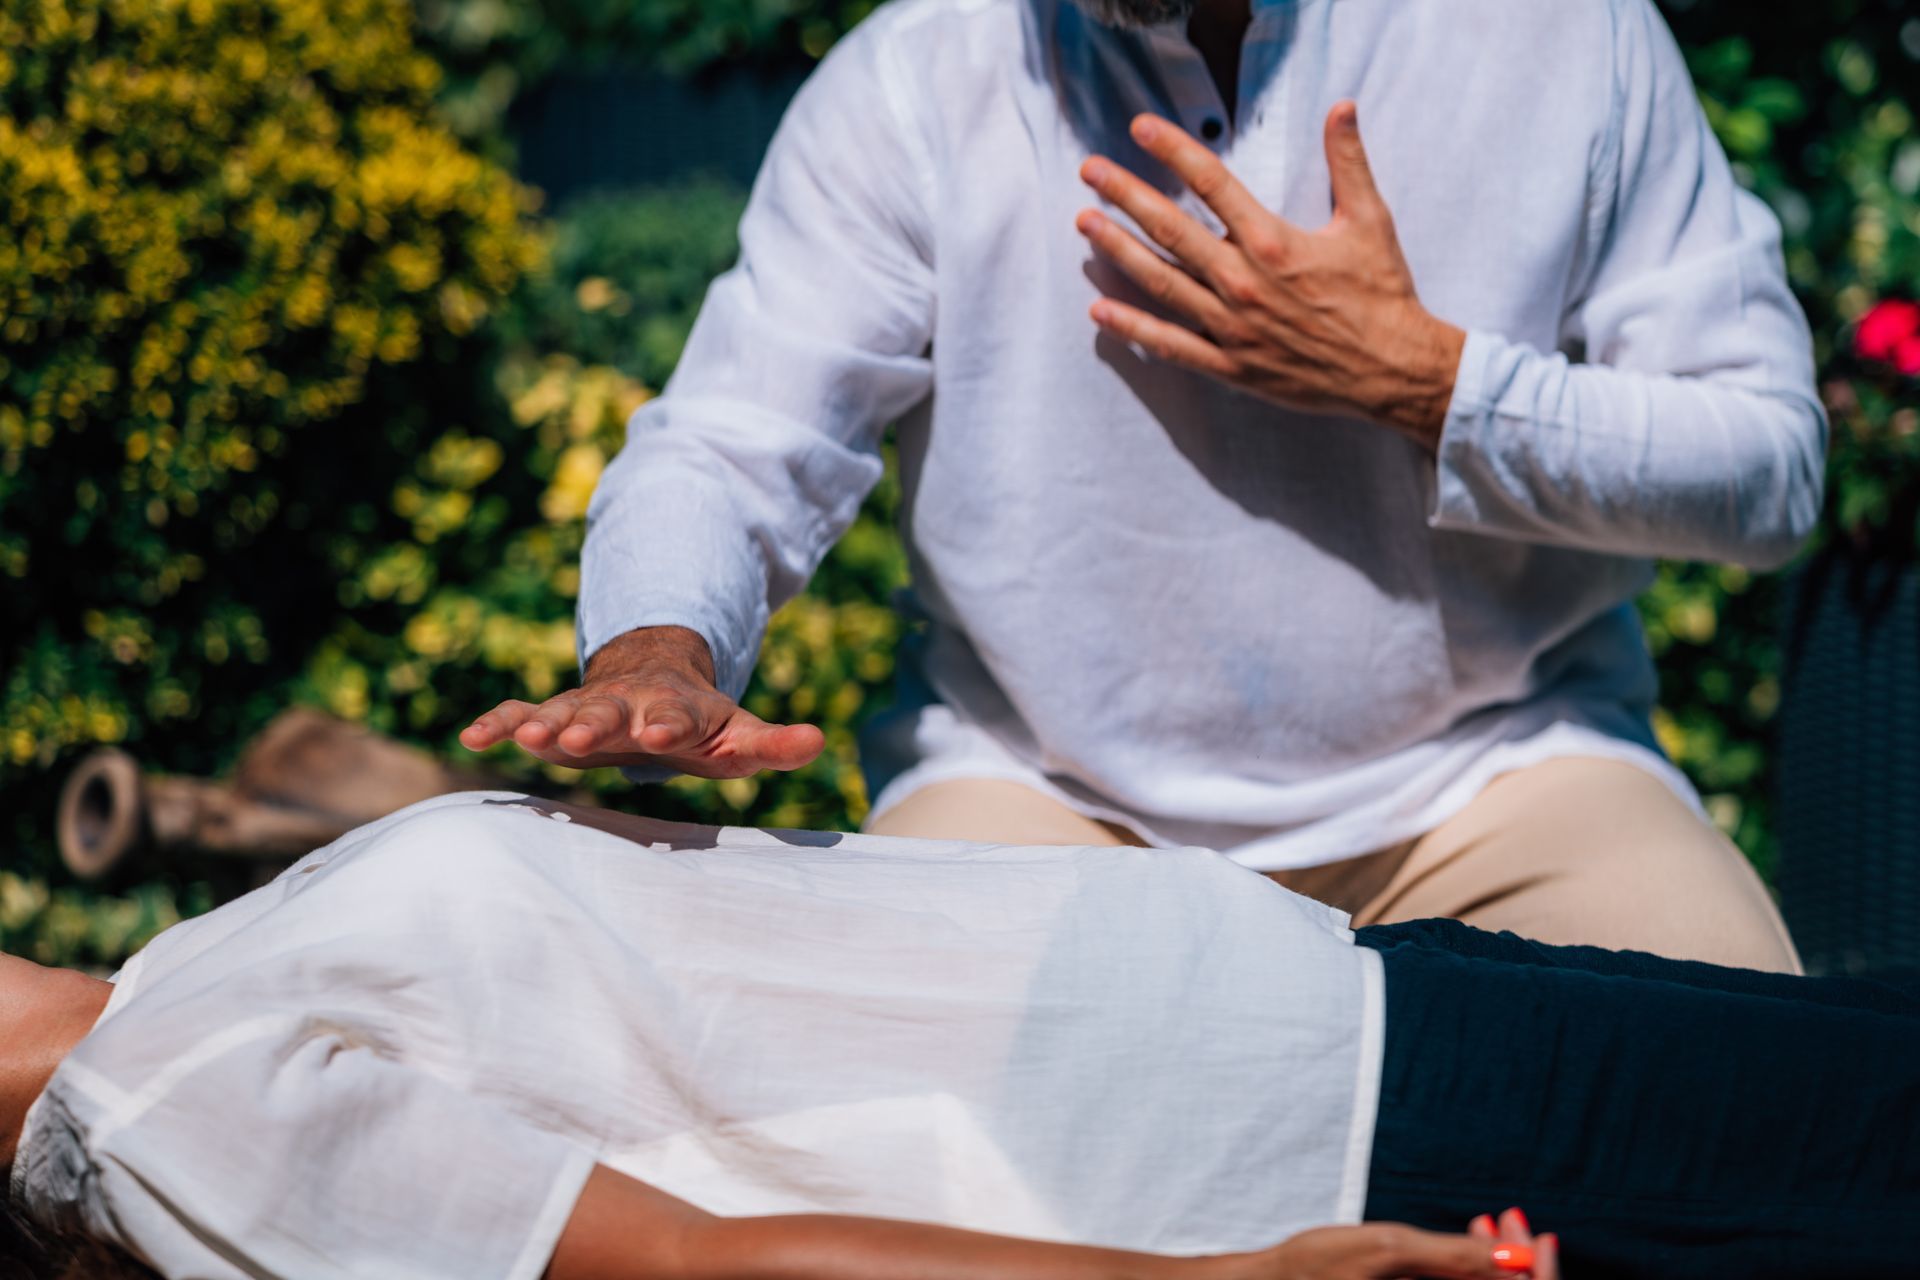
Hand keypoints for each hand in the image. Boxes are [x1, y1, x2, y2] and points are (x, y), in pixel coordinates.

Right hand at [459, 625, 824, 778]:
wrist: (654, 685)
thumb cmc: (701, 724)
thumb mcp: (741, 737)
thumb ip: (775, 744)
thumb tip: (817, 741)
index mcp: (678, 709)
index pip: (675, 717)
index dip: (669, 724)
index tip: (660, 735)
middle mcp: (629, 703)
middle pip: (610, 711)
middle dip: (592, 723)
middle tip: (573, 739)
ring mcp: (588, 706)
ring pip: (561, 711)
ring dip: (540, 723)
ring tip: (520, 738)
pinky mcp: (556, 714)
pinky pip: (522, 712)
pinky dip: (499, 720)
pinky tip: (469, 734)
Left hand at [1074, 102, 1465, 450]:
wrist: (1392, 370)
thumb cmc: (1381, 294)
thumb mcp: (1370, 221)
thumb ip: (1348, 163)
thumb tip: (1342, 109)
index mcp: (1272, 242)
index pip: (1210, 183)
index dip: (1172, 150)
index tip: (1140, 129)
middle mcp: (1243, 281)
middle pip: (1171, 229)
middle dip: (1125, 196)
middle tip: (1090, 172)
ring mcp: (1231, 326)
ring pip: (1161, 282)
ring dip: (1118, 251)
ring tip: (1085, 224)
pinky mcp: (1230, 365)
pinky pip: (1170, 345)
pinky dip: (1133, 328)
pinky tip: (1099, 310)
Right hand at [1249, 1211, 1553, 1279]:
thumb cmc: (1316, 1267)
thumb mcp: (1386, 1249)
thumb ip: (1452, 1257)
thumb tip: (1515, 1258)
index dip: (1533, 1272)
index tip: (1533, 1232)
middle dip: (1512, 1261)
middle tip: (1511, 1219)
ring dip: (1491, 1264)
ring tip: (1490, 1224)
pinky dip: (1467, 1271)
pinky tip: (1466, 1242)